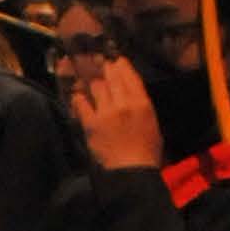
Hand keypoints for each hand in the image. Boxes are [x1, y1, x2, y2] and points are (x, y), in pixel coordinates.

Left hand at [73, 56, 165, 171]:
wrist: (131, 169)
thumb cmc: (147, 150)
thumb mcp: (152, 122)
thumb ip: (141, 105)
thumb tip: (132, 94)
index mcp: (142, 103)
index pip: (130, 77)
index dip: (122, 65)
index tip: (116, 60)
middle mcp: (123, 103)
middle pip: (112, 78)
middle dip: (106, 69)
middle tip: (102, 64)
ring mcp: (106, 112)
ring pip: (97, 87)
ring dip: (94, 83)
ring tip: (91, 79)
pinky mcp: (91, 123)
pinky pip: (82, 104)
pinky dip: (79, 98)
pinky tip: (77, 96)